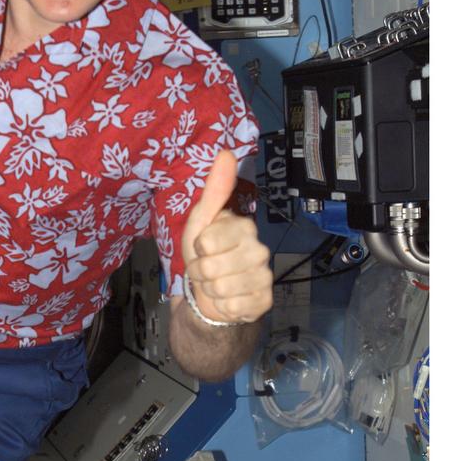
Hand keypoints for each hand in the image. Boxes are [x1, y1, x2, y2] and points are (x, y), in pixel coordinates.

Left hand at [181, 149, 272, 325]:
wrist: (214, 293)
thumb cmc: (206, 254)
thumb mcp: (201, 221)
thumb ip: (214, 189)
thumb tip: (226, 153)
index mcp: (244, 227)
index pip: (206, 242)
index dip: (196, 249)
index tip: (202, 248)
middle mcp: (259, 249)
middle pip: (210, 267)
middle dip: (200, 272)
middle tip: (207, 269)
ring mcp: (264, 276)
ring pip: (220, 289)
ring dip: (209, 290)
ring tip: (216, 283)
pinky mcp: (264, 301)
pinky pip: (232, 308)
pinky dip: (223, 306)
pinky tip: (229, 299)